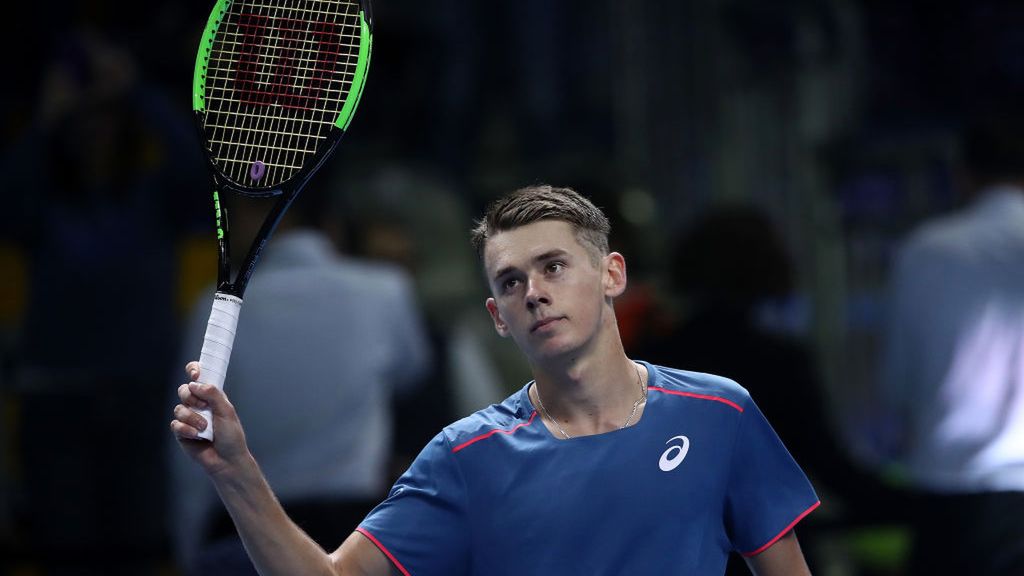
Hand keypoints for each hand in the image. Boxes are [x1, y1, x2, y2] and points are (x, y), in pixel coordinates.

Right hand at [171, 361, 250, 478]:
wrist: (226, 459)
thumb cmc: (231, 435)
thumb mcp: (226, 411)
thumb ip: (213, 394)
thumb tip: (195, 383)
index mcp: (211, 396)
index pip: (198, 377)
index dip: (193, 371)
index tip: (195, 374)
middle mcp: (198, 405)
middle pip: (184, 390)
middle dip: (191, 397)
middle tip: (202, 406)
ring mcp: (189, 418)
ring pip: (179, 408)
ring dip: (192, 417)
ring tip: (204, 427)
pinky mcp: (181, 432)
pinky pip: (176, 424)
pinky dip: (186, 429)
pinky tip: (196, 435)